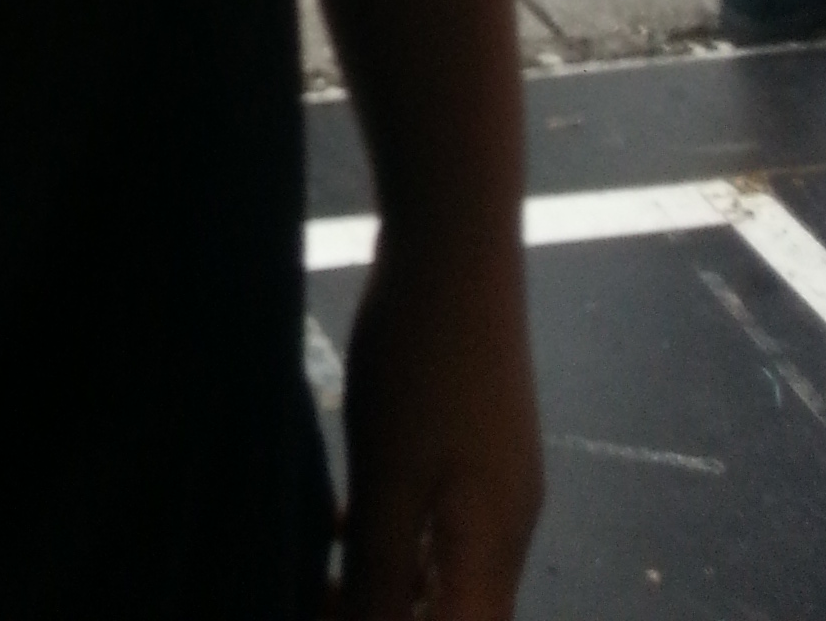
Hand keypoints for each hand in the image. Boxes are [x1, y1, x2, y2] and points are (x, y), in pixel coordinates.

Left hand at [334, 225, 540, 615]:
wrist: (454, 243)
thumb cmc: (419, 363)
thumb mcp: (388, 479)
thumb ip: (383, 574)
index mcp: (493, 547)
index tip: (332, 616)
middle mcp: (509, 524)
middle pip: (457, 613)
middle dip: (388, 618)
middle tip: (315, 598)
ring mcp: (498, 479)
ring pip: (444, 569)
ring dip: (387, 584)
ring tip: (321, 571)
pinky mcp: (478, 441)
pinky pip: (438, 522)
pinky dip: (392, 538)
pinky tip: (342, 519)